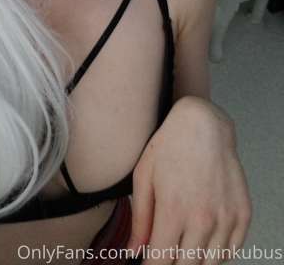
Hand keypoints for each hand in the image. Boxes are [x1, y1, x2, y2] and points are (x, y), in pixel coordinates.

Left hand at [125, 96, 251, 263]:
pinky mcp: (242, 214)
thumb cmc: (169, 147)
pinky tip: (202, 244)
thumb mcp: (143, 177)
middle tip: (164, 254)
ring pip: (210, 263)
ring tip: (181, 249)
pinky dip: (216, 254)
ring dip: (193, 262)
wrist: (204, 124)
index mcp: (173, 210)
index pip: (161, 262)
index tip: (147, 264)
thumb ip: (140, 218)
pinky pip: (230, 251)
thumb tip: (133, 252)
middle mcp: (202, 218)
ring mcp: (226, 217)